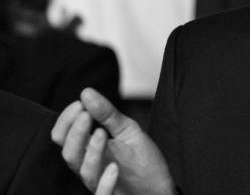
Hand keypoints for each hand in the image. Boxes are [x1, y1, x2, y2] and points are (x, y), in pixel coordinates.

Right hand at [51, 88, 174, 194]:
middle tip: (85, 114)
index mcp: (88, 151)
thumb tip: (86, 92)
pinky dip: (105, 183)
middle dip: (75, 134)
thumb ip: (107, 114)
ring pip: (84, 172)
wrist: (159, 188)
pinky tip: (114, 168)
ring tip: (101, 133)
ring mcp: (101, 183)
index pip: (62, 138)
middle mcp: (89, 168)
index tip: (79, 103)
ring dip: (91, 152)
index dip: (66, 121)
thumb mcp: (128, 131)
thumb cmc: (142, 161)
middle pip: (69, 154)